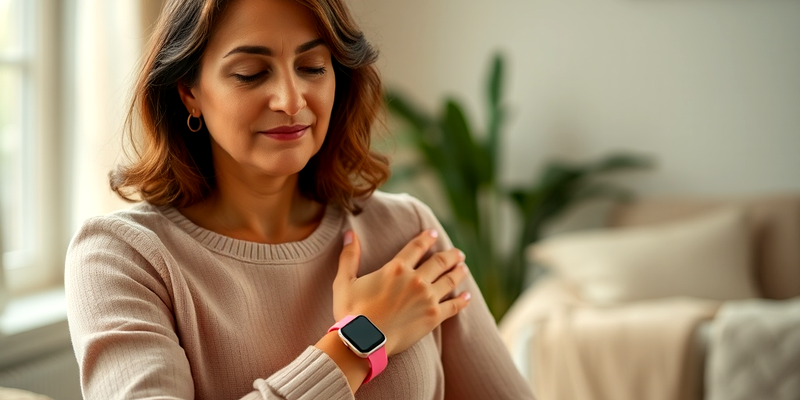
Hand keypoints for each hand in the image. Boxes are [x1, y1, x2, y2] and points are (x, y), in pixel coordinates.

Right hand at [332, 229, 471, 355]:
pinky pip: (453, 306)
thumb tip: (349, 233)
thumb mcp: (344, 281)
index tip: (434, 233)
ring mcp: (427, 299)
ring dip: (458, 273)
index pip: (417, 247)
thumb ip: (349, 256)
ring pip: (449, 281)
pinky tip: (467, 297)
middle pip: (439, 262)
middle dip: (450, 255)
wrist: (363, 342)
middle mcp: (415, 280)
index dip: (427, 238)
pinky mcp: (433, 317)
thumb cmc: (351, 313)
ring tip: (463, 268)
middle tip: (458, 253)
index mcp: (396, 268)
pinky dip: (462, 301)